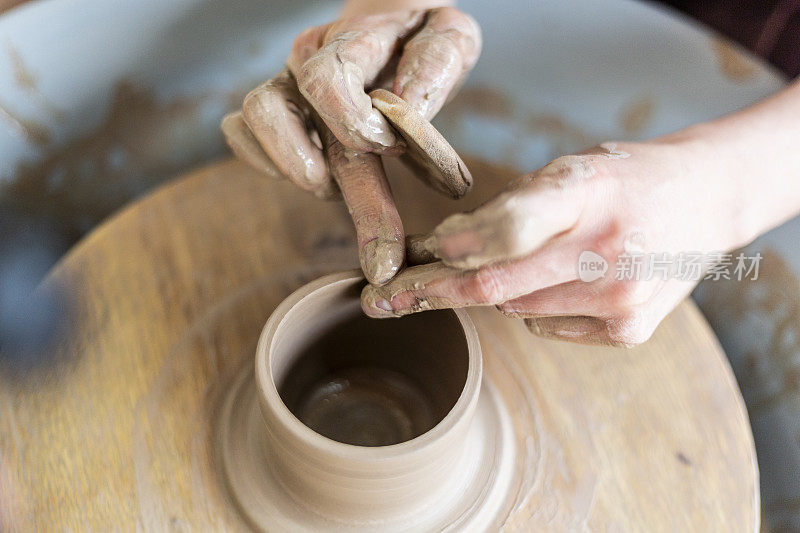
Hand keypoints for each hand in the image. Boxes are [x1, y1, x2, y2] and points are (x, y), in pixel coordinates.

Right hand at [222, 7, 480, 284]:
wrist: (395, 24)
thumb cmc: (423, 35)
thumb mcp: (450, 36)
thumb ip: (436, 63)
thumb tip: (408, 106)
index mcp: (354, 38)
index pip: (327, 80)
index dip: (353, 125)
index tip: (394, 150)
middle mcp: (308, 57)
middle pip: (291, 117)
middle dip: (343, 194)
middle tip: (382, 251)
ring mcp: (285, 82)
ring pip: (255, 119)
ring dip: (294, 168)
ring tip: (337, 189)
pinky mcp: (273, 106)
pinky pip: (241, 132)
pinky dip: (266, 162)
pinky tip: (311, 175)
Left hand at [362, 140, 753, 345]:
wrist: (706, 201)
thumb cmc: (622, 178)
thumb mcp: (569, 169)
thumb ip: (509, 208)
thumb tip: (442, 250)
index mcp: (591, 191)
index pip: (509, 227)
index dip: (454, 248)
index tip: (409, 259)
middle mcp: (608, 250)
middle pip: (497, 286)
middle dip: (430, 293)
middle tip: (381, 301)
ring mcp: (621, 298)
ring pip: (514, 309)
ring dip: (489, 291)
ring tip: (503, 264)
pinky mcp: (629, 330)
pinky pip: (544, 326)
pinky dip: (530, 306)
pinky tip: (558, 280)